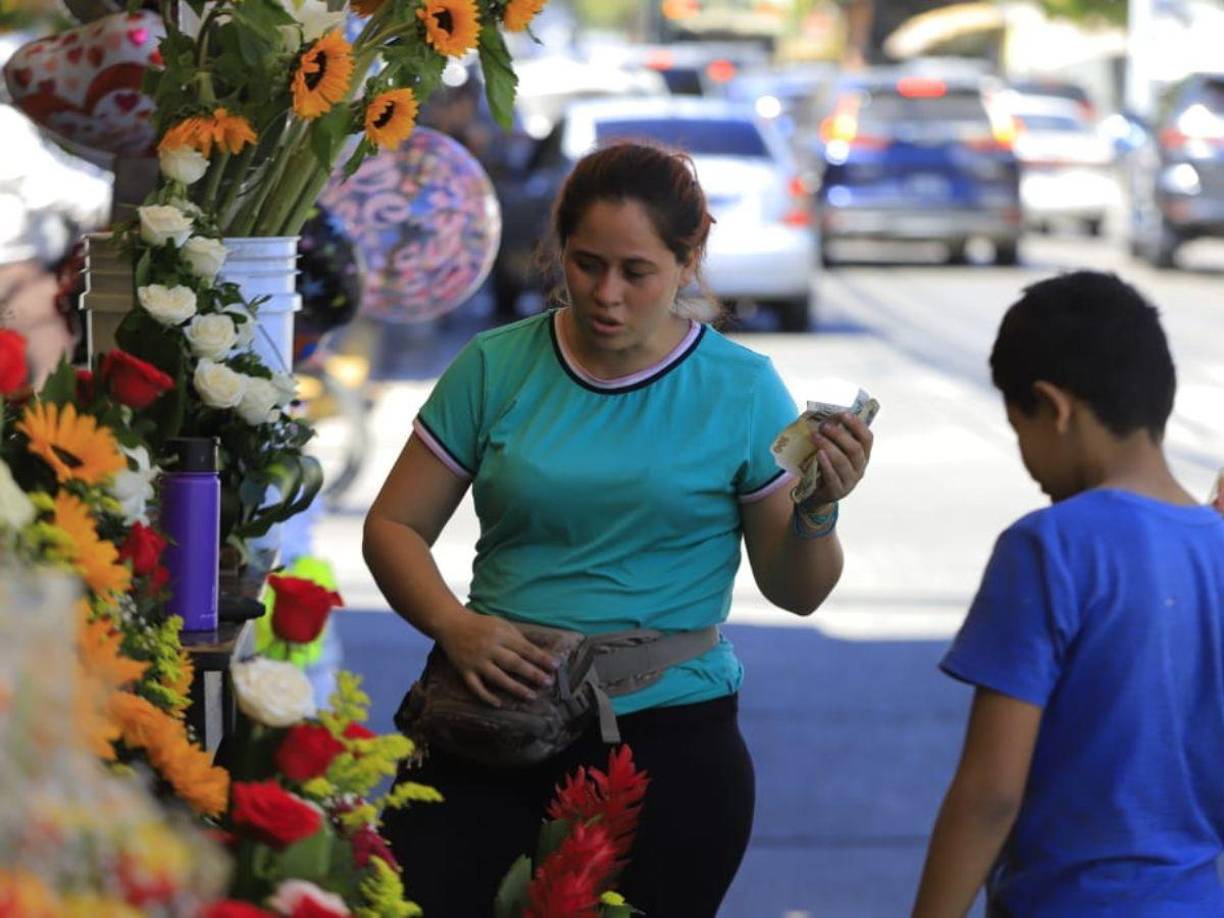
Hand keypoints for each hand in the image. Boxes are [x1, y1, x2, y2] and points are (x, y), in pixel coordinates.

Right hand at [436, 609, 559, 706]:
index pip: (524, 648)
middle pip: (514, 663)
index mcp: (500, 634)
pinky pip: (475, 686)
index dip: (541, 657)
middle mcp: (489, 648)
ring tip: (531, 696)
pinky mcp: (464, 671)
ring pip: (497, 677)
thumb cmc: (481, 624)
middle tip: (548, 683)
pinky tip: (498, 704)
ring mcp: (476, 661)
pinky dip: (486, 696)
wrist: (451, 624)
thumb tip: (536, 653)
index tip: (555, 666)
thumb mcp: (500, 623)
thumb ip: (516, 637)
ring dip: (515, 688)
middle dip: (532, 674)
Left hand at [802, 411, 872, 505]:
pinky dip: (826, 464)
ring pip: (843, 462)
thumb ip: (833, 437)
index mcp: (863, 455)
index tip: (844, 414)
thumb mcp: (834, 451)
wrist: (818, 494)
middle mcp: (860, 467)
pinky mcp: (838, 491)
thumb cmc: (826, 466)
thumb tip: (822, 415)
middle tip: (824, 425)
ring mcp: (850, 481)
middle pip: (855, 449)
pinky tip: (819, 454)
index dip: (858, 425)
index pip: (867, 438)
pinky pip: (833, 476)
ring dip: (829, 446)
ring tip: (816, 436)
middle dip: (839, 435)